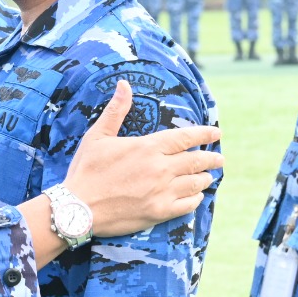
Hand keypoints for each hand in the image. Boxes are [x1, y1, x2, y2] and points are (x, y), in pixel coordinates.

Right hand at [64, 80, 220, 237]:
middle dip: (211, 158)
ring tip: (208, 177)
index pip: (185, 137)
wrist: (78, 208)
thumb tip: (124, 84)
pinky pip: (187, 205)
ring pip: (195, 183)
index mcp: (148, 147)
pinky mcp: (159, 212)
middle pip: (196, 161)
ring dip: (204, 178)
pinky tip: (196, 197)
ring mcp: (162, 192)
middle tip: (219, 159)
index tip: (216, 133)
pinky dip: (195, 199)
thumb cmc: (86, 170)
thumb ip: (116, 111)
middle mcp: (160, 168)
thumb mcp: (98, 136)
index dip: (204, 134)